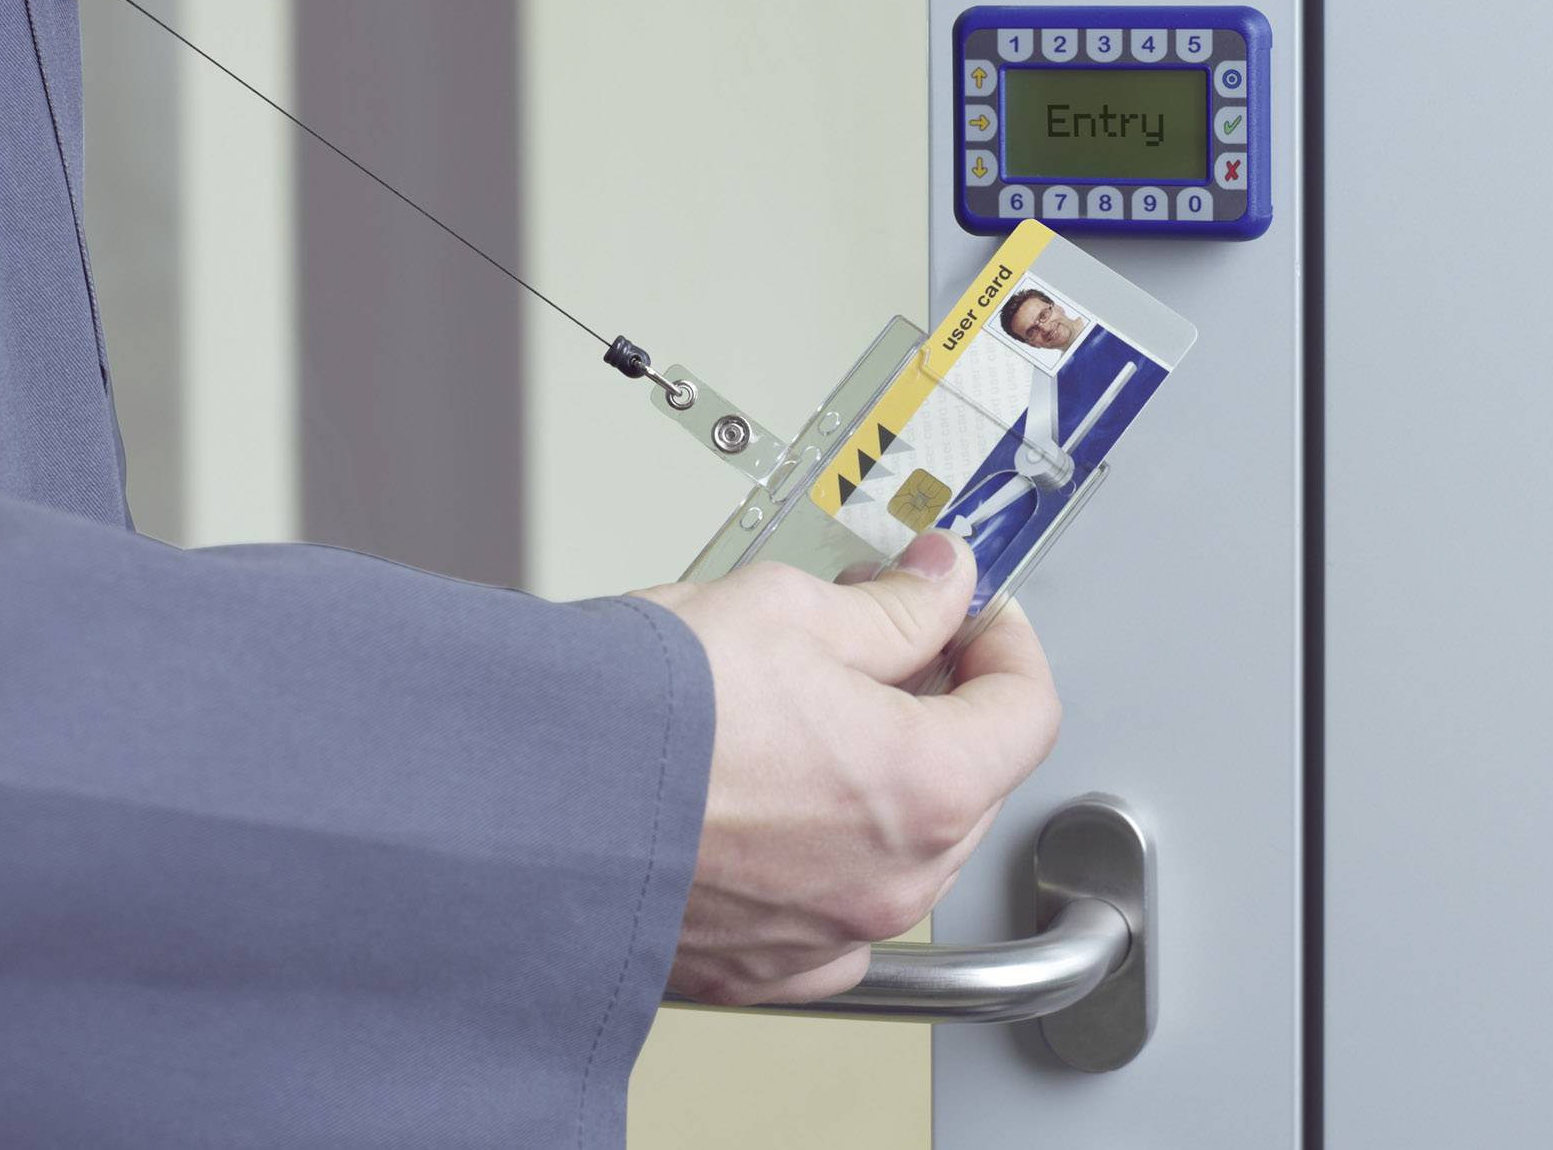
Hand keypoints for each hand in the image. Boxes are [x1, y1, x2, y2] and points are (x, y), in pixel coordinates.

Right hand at [637, 531, 1060, 1005]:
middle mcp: (891, 880)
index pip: (1026, 711)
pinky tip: (773, 802)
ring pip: (903, 852)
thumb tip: (942, 585)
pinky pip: (831, 916)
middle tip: (887, 643)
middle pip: (971, 783)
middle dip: (944, 707)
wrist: (526, 795)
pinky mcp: (760, 967)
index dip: (1005, 642)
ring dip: (883, 783)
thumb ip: (894, 607)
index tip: (975, 612)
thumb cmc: (645, 710)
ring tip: (810, 716)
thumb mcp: (791, 608)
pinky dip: (824, 860)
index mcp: (924, 786)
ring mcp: (827, 936)